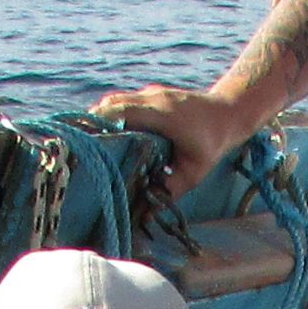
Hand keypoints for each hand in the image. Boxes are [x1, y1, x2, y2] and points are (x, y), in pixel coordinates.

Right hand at [94, 83, 255, 200]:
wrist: (229, 112)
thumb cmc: (212, 143)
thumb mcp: (194, 172)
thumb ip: (168, 192)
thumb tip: (143, 216)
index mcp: (161, 114)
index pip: (119, 112)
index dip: (97, 125)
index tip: (82, 143)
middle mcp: (152, 98)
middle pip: (109, 104)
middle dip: (91, 123)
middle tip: (78, 147)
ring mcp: (150, 92)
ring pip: (114, 100)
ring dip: (99, 118)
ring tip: (87, 143)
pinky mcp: (150, 94)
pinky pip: (123, 101)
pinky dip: (111, 115)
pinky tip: (106, 135)